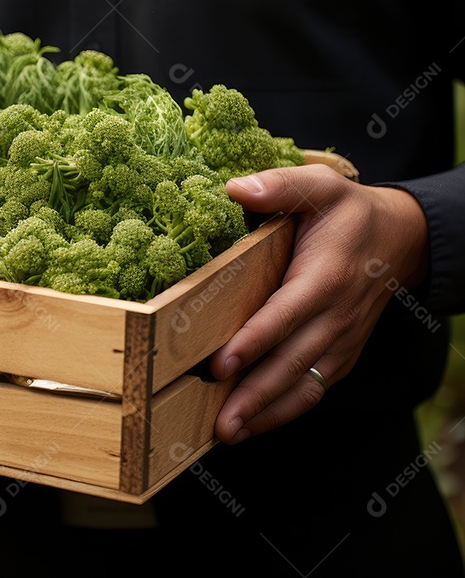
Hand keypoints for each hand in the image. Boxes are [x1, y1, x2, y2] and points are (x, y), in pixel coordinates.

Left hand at [210, 164, 428, 443]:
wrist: (400, 237)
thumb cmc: (348, 212)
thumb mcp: (319, 186)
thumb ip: (279, 186)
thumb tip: (235, 188)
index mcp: (325, 276)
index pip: (286, 314)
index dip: (255, 341)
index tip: (223, 364)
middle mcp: (335, 316)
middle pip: (293, 362)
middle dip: (255, 395)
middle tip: (220, 421)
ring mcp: (341, 340)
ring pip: (304, 385)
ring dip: (267, 412)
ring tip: (229, 433)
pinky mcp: (341, 354)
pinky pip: (314, 388)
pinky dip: (285, 411)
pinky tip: (253, 426)